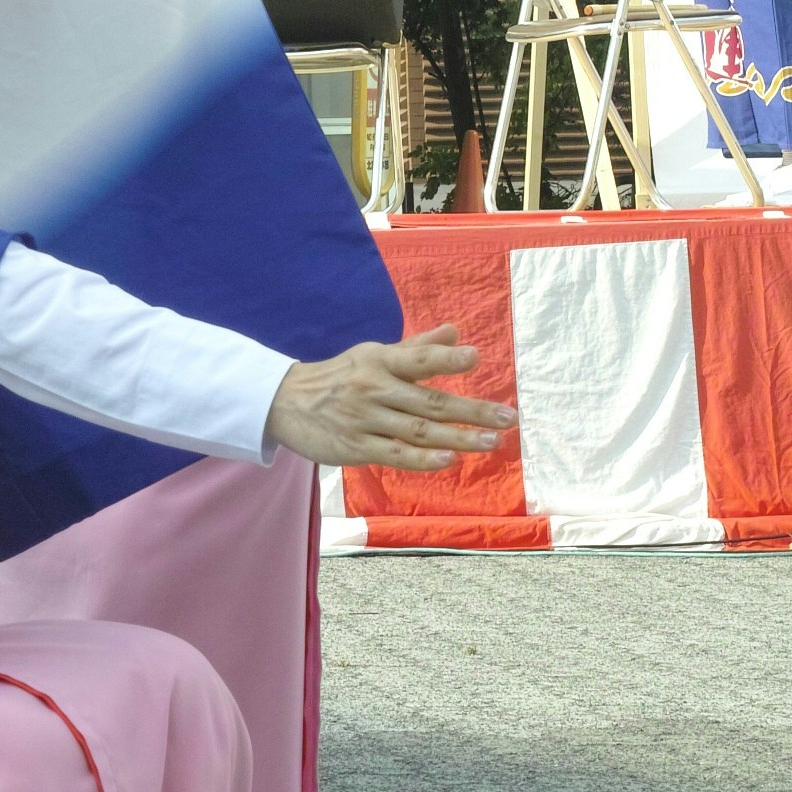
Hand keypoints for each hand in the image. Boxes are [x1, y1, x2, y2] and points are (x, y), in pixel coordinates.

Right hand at [264, 328, 513, 471]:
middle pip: (429, 401)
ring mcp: (364, 419)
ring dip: (457, 437)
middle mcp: (373, 388)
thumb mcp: (373, 356)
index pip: (418, 358)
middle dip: (471, 410)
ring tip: (491, 442)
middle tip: (506, 417)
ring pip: (418, 430)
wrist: (284, 403)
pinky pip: (394, 453)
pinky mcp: (355, 447)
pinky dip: (422, 458)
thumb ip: (417, 348)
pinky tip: (448, 460)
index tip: (476, 357)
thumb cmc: (340, 377)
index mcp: (379, 362)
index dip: (446, 358)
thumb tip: (456, 332)